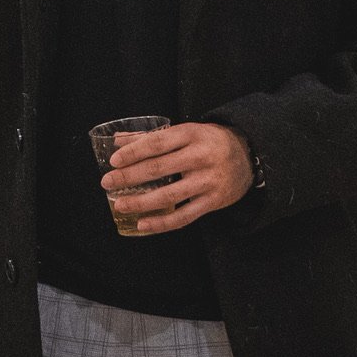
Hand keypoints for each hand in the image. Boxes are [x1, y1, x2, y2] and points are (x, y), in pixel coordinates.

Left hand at [102, 121, 253, 235]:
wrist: (249, 156)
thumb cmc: (208, 142)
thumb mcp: (185, 132)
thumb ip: (152, 137)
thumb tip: (118, 142)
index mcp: (192, 134)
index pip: (157, 143)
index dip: (134, 152)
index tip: (114, 161)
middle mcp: (201, 157)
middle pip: (160, 168)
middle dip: (130, 176)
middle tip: (108, 182)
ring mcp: (208, 181)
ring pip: (170, 195)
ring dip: (141, 202)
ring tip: (120, 204)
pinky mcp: (213, 202)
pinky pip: (184, 216)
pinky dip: (162, 222)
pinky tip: (143, 224)